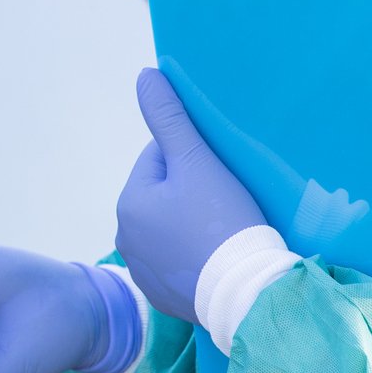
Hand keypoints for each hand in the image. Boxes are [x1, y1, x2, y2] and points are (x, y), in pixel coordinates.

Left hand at [116, 68, 265, 323]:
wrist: (247, 293)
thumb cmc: (221, 220)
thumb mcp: (197, 160)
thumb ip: (169, 116)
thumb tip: (145, 74)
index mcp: (128, 203)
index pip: (159, 159)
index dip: (192, 159)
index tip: (219, 175)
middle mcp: (125, 240)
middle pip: (163, 195)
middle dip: (190, 192)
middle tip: (226, 203)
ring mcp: (143, 273)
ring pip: (170, 228)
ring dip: (191, 223)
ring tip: (224, 229)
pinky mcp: (163, 297)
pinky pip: (178, 262)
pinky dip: (194, 255)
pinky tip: (218, 257)